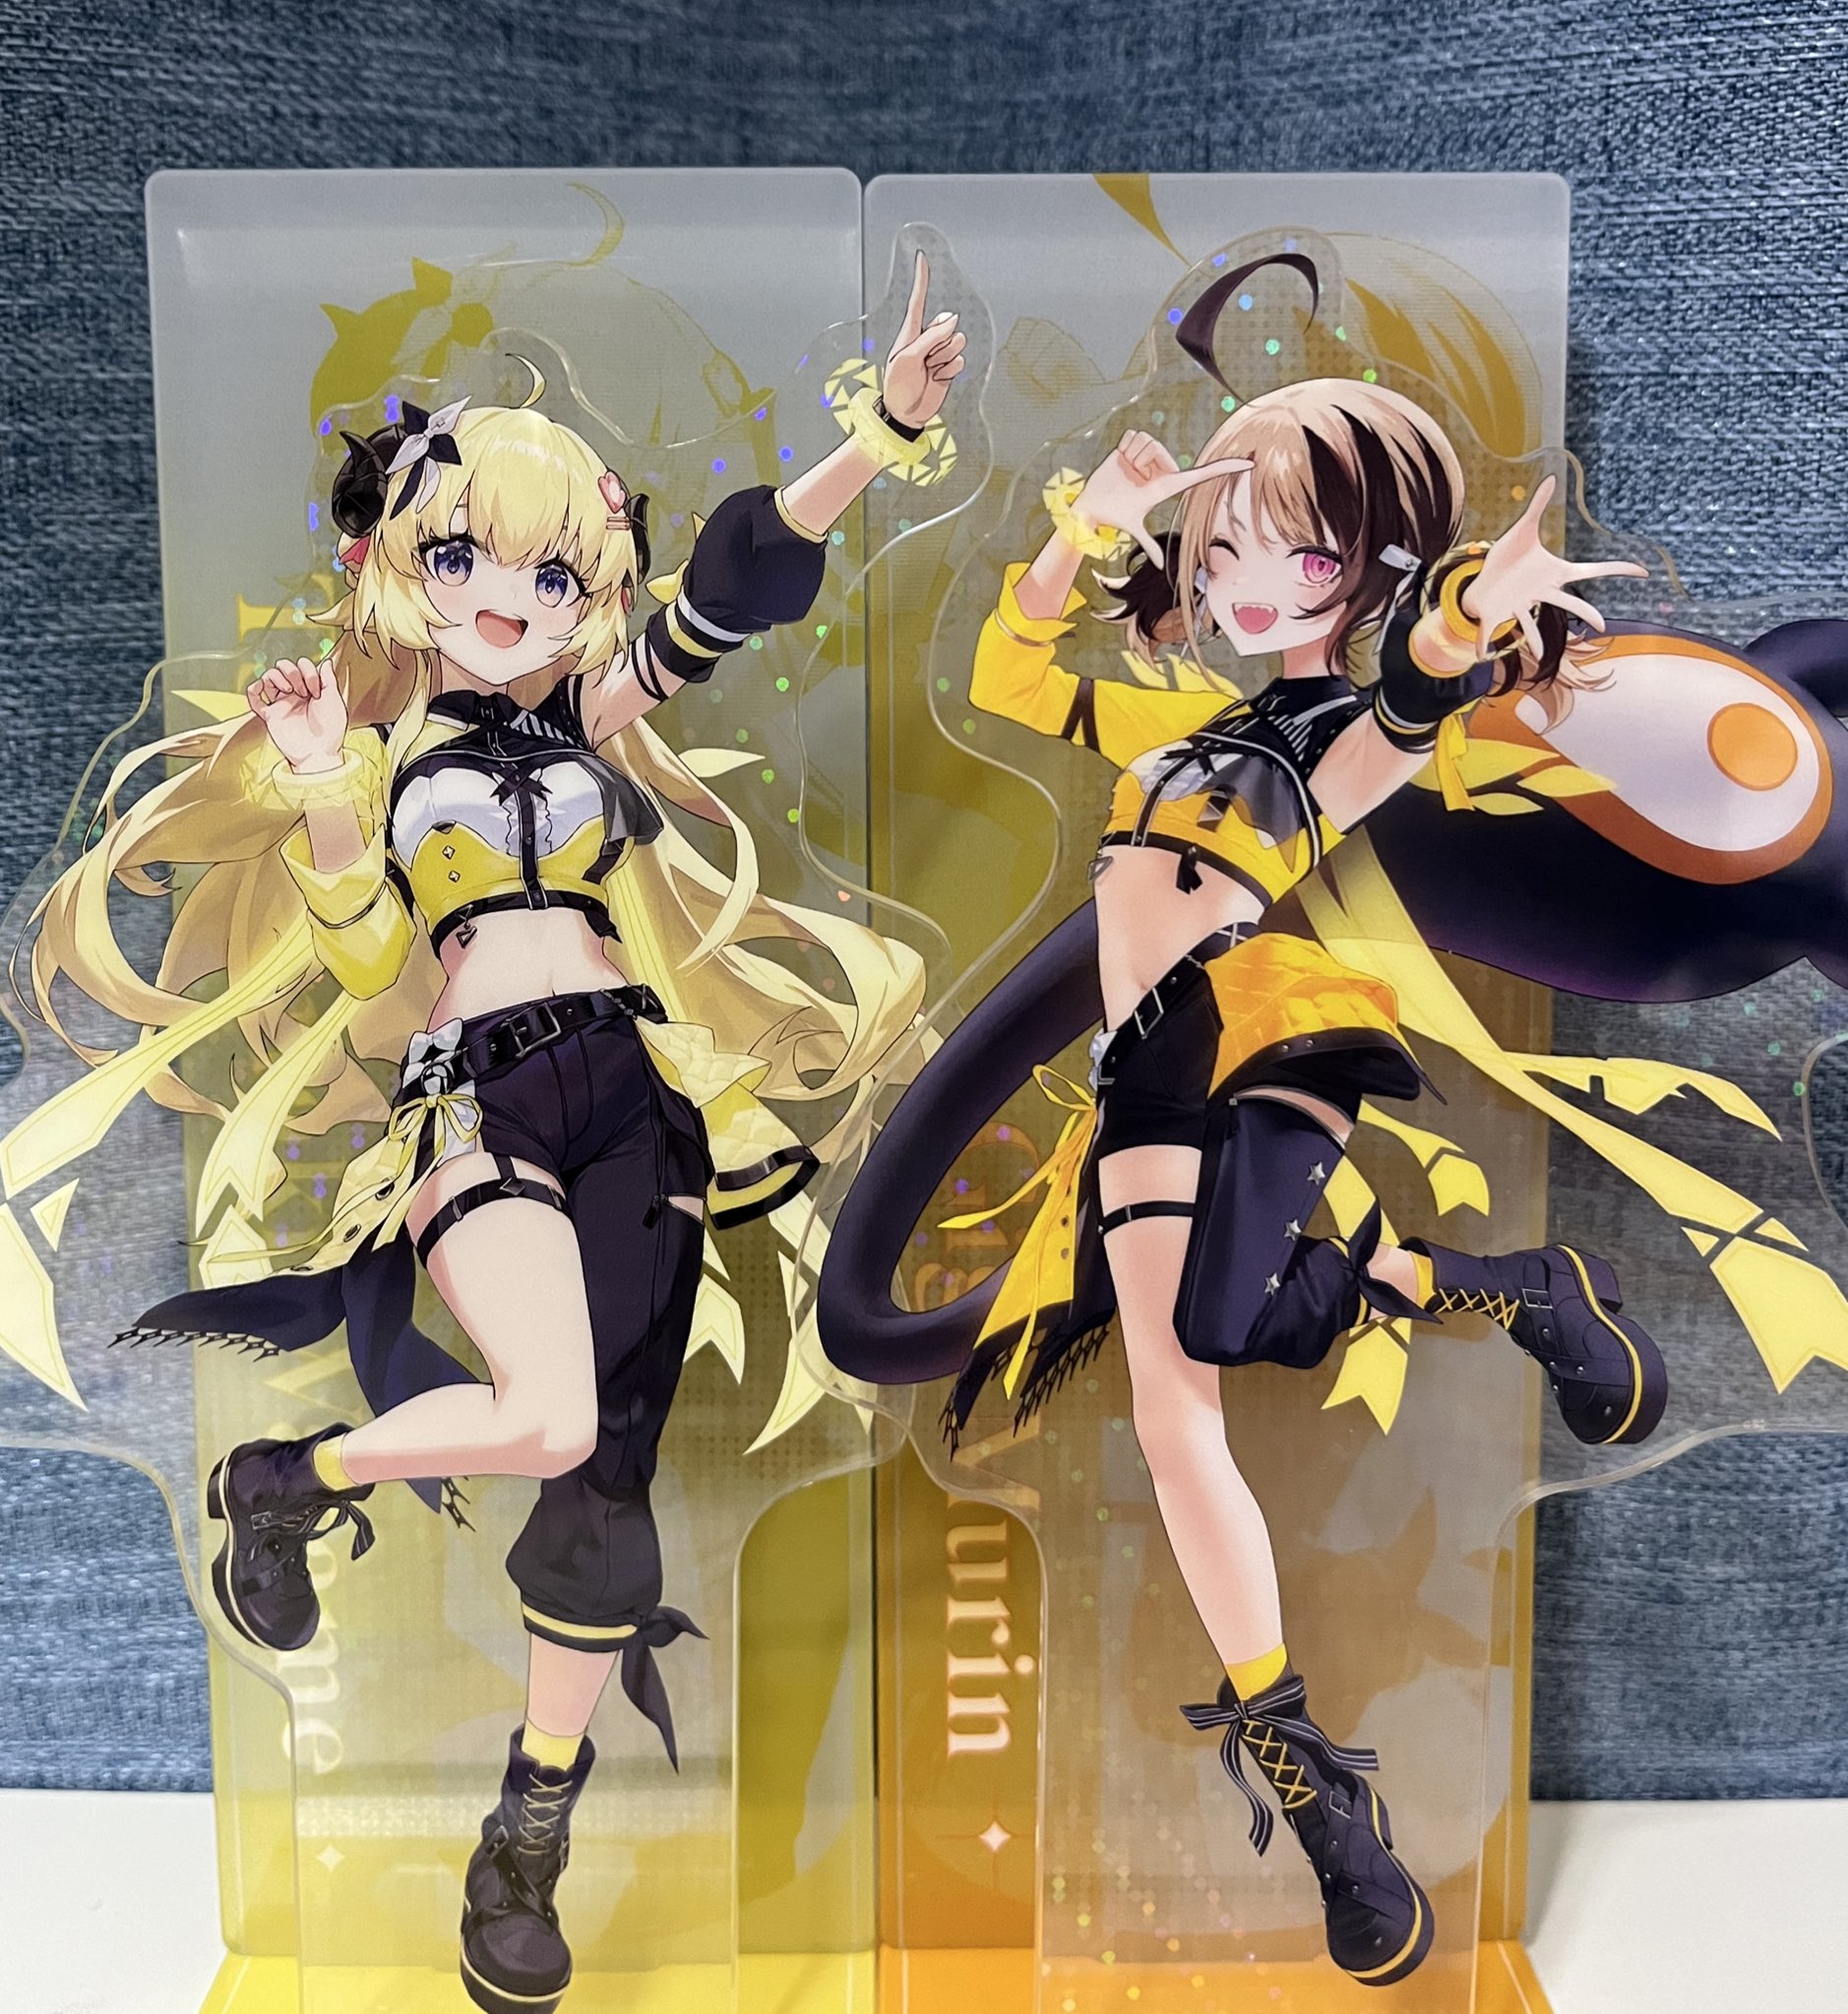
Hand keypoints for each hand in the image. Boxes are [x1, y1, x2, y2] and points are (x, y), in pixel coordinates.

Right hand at [247, 655, 348, 771]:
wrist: (318, 753)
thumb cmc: (330, 731)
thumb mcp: (334, 699)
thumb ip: (328, 679)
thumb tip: (325, 662)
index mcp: (311, 690)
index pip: (303, 666)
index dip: (309, 671)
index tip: (317, 690)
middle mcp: (295, 695)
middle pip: (284, 667)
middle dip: (292, 671)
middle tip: (302, 689)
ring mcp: (282, 704)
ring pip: (269, 677)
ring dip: (276, 677)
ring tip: (288, 690)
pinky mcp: (270, 715)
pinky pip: (254, 698)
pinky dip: (253, 689)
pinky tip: (260, 687)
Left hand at [880, 252, 966, 429]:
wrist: (905, 413)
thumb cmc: (898, 385)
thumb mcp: (908, 357)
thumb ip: (931, 337)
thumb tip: (954, 320)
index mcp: (910, 332)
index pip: (917, 301)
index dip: (921, 280)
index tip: (922, 258)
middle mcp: (927, 338)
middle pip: (945, 324)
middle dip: (938, 342)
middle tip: (923, 361)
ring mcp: (939, 352)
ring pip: (956, 341)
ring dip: (943, 357)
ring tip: (929, 370)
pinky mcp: (949, 367)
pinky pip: (959, 359)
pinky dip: (949, 370)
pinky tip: (937, 378)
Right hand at [1073, 429, 1251, 565]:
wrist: (1092, 504)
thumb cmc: (1114, 516)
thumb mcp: (1133, 528)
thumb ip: (1148, 545)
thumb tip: (1160, 568)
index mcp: (1167, 485)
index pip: (1201, 476)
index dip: (1225, 469)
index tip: (1249, 463)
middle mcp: (1160, 467)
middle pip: (1159, 450)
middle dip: (1142, 463)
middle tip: (1132, 479)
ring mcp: (1146, 453)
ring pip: (1146, 441)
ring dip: (1131, 456)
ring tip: (1125, 471)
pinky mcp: (1132, 443)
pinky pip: (1133, 434)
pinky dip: (1123, 446)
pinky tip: (1120, 459)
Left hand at [1465, 476, 1648, 657]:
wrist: (1483, 579)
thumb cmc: (1507, 559)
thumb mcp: (1522, 530)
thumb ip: (1537, 507)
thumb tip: (1551, 478)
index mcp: (1554, 574)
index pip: (1590, 572)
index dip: (1616, 571)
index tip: (1642, 572)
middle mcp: (1542, 594)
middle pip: (1568, 604)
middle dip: (1584, 613)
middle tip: (1602, 626)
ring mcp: (1521, 606)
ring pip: (1530, 625)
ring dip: (1533, 640)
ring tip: (1539, 656)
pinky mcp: (1498, 614)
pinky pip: (1491, 630)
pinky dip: (1484, 641)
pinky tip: (1480, 654)